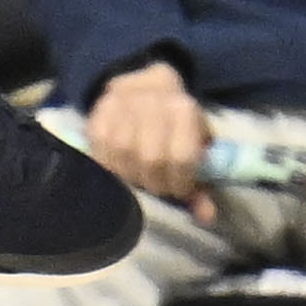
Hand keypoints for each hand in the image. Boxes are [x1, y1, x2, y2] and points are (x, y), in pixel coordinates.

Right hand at [84, 62, 212, 203]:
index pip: (182, 157)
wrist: (147, 89)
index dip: (181, 183)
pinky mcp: (98, 112)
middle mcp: (153, 101)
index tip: (180, 188)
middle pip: (151, 159)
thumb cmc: (177, 126)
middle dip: (157, 183)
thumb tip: (206, 216)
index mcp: (183, 108)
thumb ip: (202, 184)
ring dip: (132, 176)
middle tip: (159, 186)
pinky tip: (122, 169)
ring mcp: (122, 104)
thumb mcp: (198, 148)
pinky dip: (111, 168)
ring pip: (123, 154)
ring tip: (140, 177)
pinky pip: (101, 151)